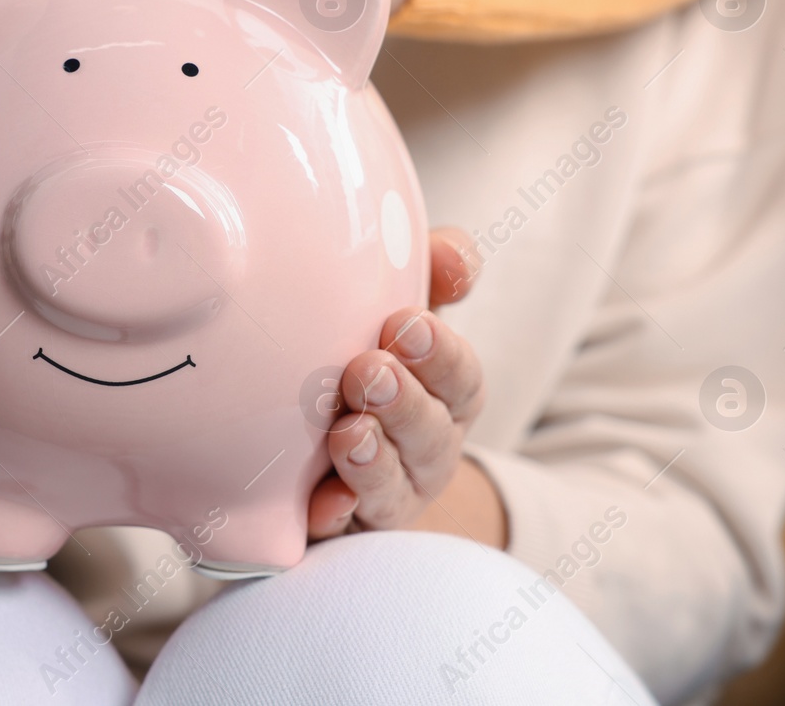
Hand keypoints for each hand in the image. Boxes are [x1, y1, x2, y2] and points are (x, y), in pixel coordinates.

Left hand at [306, 228, 496, 540]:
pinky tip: (324, 503)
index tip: (405, 322)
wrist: (329, 454)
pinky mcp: (343, 528)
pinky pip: (342, 529)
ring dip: (372, 458)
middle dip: (402, 402)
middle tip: (367, 370)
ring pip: (392, 484)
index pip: (459, 376)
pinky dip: (335, 515)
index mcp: (444, 393)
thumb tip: (453, 255)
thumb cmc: (374, 356)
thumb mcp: (405, 309)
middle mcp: (425, 447)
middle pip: (429, 432)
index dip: (439, 353)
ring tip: (348, 432)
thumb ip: (434, 269)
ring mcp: (388, 493)